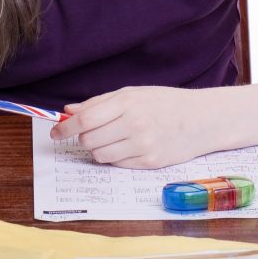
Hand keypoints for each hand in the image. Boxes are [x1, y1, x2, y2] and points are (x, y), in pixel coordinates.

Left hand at [49, 86, 217, 168]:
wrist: (203, 119)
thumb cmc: (165, 103)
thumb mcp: (133, 93)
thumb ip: (99, 103)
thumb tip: (69, 112)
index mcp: (127, 102)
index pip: (85, 119)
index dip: (65, 129)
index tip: (55, 133)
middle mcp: (134, 124)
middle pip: (89, 140)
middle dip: (83, 138)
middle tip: (91, 133)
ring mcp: (143, 145)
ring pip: (100, 155)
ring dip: (98, 149)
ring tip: (112, 139)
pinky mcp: (150, 162)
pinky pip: (117, 164)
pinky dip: (115, 157)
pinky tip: (127, 147)